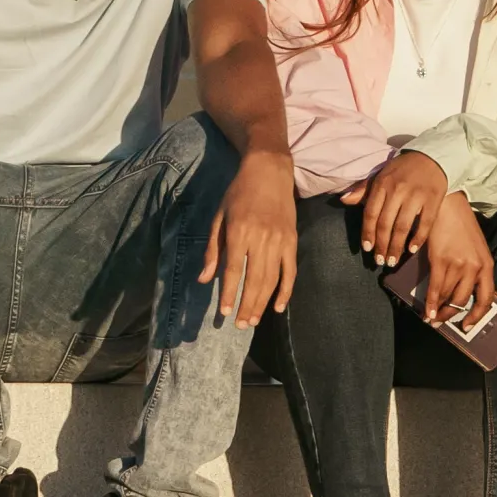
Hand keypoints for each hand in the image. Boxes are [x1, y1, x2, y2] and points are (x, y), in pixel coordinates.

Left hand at [204, 149, 300, 325]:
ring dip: (262, 303)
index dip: (228, 294)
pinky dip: (285, 291)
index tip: (223, 313)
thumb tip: (205, 279)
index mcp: (239, 232)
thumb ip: (213, 249)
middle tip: (239, 325)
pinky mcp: (292, 241)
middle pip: (254, 280)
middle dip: (246, 305)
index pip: (233, 271)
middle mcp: (261, 238)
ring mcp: (279, 241)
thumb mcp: (219, 217)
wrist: (269, 171)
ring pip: (272, 280)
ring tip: (252, 321)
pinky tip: (278, 307)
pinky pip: (290, 271)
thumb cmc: (239, 193)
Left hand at [353, 149, 458, 262]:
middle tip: (380, 261)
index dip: (368, 233)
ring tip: (392, 261)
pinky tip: (411, 250)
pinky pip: (425, 224)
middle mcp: (398, 190)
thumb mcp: (381, 175)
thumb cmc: (403, 169)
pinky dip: (418, 239)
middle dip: (381, 245)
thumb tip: (343, 200)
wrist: (432, 157)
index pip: (371, 213)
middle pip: (386, 223)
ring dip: (396, 246)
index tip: (367, 249)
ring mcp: (416, 195)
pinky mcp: (433, 199)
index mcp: (382, 184)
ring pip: (403, 226)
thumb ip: (363, 190)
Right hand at [414, 189, 494, 325]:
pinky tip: (426, 310)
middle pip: (463, 301)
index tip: (467, 325)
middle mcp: (475, 267)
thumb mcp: (474, 248)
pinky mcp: (441, 259)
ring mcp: (459, 264)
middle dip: (451, 315)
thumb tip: (459, 292)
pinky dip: (430, 302)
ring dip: (438, 310)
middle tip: (441, 321)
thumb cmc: (460, 225)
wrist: (448, 204)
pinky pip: (436, 288)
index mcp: (487, 264)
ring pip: (448, 296)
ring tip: (430, 317)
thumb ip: (472, 269)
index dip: (476, 315)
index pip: (486, 298)